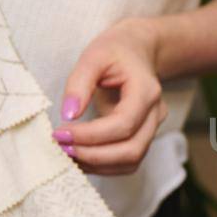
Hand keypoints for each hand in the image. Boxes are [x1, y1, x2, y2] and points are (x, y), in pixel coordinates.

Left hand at [55, 18, 168, 174]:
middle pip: (132, 150)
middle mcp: (156, 114)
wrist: (137, 50)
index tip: (60, 134)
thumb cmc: (116, 51)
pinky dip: (102, 165)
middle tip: (61, 148)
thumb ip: (79, 84)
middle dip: (94, 155)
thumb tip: (68, 116)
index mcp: (147, 91)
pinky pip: (126, 162)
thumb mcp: (94, 56)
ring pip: (131, 161)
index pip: (123, 124)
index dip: (91, 135)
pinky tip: (80, 155)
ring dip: (97, 164)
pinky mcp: (142, 138)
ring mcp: (152, 129)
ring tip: (67, 153)